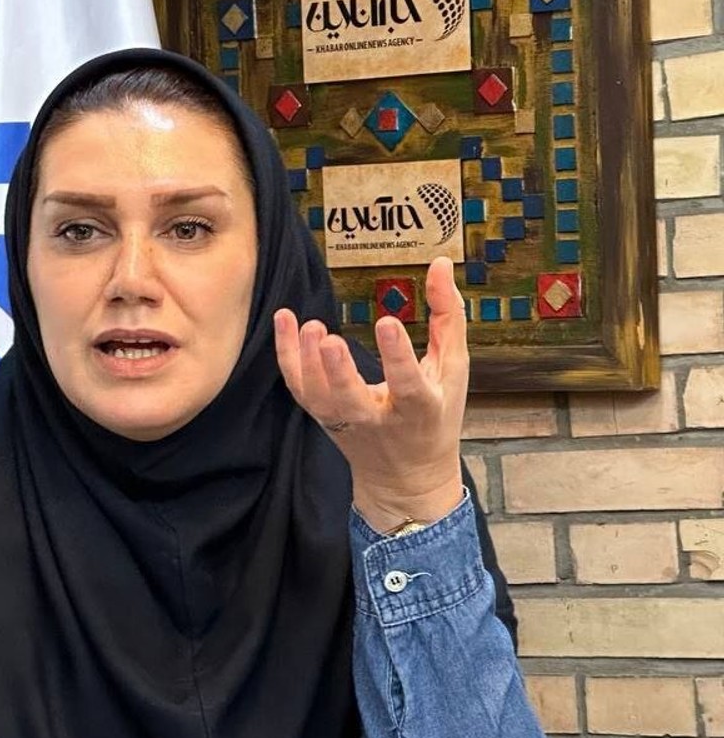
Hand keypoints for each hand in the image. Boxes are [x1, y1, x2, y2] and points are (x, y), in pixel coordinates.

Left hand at [274, 257, 467, 533]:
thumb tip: (438, 263)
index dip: (397, 356)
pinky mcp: (320, 416)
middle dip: (338, 372)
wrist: (405, 474)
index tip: (388, 322)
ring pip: (317, 397)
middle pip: (350, 400)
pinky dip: (288, 356)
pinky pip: (298, 388)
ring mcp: (343, 421)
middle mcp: (376, 419)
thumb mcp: (452, 370)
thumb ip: (447, 317)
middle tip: (329, 339)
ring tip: (308, 325)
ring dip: (307, 361)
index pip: (408, 384)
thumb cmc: (434, 416)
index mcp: (418, 410)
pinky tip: (285, 320)